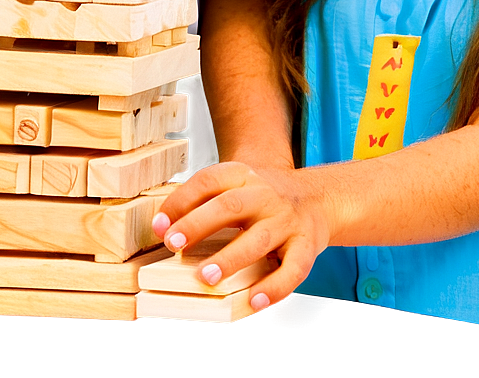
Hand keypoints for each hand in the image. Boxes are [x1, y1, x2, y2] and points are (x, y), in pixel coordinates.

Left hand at [151, 162, 330, 310]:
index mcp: (244, 176)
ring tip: (206, 276)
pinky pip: (292, 269)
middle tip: (174, 245)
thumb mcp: (237, 187)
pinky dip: (273, 287)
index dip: (181, 202)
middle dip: (199, 224)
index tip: (159, 226)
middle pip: (230, 205)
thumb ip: (203, 201)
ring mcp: (287, 221)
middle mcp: (266, 195)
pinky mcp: (306, 245)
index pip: (208, 181)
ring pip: (258, 239)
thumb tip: (162, 225)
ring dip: (231, 258)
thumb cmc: (264, 198)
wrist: (318, 198)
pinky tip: (253, 301)